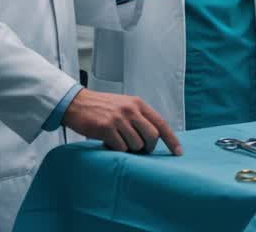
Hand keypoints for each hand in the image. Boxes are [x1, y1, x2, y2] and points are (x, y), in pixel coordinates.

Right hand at [62, 88, 182, 154]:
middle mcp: (131, 110)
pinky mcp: (105, 128)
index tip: (178, 152)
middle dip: (148, 147)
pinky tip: (108, 142)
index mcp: (138, 104)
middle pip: (152, 136)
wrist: (76, 103)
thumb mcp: (125, 105)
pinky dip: (116, 150)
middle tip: (139, 150)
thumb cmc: (102, 107)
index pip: (161, 123)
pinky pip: (120, 148)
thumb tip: (154, 138)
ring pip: (136, 144)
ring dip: (129, 149)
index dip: (171, 139)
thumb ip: (139, 118)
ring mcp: (118, 118)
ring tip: (118, 142)